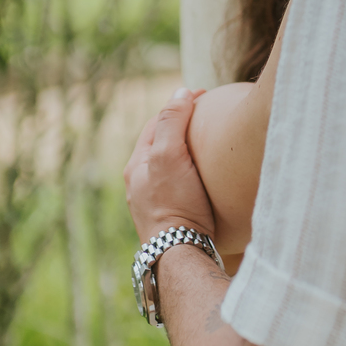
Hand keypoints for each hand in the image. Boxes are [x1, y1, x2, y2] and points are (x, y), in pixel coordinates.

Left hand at [124, 86, 216, 244]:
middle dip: (182, 127)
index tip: (204, 94)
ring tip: (210, 144)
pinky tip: (207, 178)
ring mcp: (152, 203)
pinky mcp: (169, 218)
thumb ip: (173, 121)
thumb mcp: (170, 155)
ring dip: (186, 151)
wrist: (179, 253)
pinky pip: (178, 185)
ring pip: (170, 166)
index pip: (157, 122)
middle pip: (162, 144)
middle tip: (208, 116)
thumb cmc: (175, 204)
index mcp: (136, 165)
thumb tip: (181, 91)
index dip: (180, 104)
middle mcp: (139, 184)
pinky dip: (190, 172)